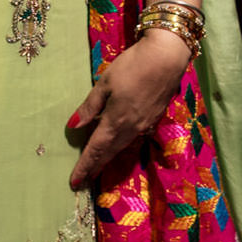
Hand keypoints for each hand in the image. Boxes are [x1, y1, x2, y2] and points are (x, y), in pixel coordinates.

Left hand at [65, 31, 190, 191]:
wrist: (167, 58)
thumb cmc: (132, 66)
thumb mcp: (105, 83)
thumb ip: (90, 106)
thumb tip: (73, 126)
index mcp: (115, 121)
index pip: (96, 150)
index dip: (84, 166)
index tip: (74, 183)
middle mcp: (130, 129)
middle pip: (109, 153)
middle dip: (94, 168)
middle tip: (82, 182)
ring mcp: (144, 125)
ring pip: (121, 148)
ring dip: (107, 160)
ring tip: (96, 168)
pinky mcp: (153, 119)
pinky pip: (132, 139)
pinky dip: (120, 147)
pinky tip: (116, 145)